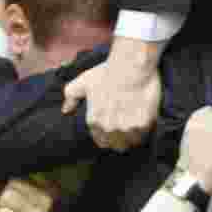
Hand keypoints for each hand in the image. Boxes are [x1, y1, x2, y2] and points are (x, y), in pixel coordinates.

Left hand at [62, 36, 161, 150]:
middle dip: (121, 139)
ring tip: (136, 123)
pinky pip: (144, 134)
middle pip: (118, 146)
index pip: (102, 142)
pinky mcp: (142, 124)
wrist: (131, 65)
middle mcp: (109, 128)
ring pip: (132, 142)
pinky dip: (145, 128)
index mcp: (94, 121)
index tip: (115, 128)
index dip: (108, 136)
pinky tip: (144, 118)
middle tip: (127, 126)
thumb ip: (71, 95)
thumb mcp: (84, 81)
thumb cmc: (108, 72)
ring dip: (134, 135)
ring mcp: (126, 127)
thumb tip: (66, 109)